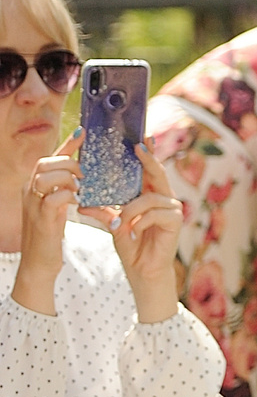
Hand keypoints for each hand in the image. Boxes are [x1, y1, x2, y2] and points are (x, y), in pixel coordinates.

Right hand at [13, 141, 77, 310]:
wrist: (38, 264)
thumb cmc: (51, 235)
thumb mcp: (57, 208)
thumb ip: (66, 190)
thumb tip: (84, 175)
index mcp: (33, 187)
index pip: (49, 159)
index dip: (67, 145)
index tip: (84, 132)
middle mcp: (29, 193)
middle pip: (45, 163)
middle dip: (69, 162)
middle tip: (88, 172)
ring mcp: (32, 205)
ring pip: (47, 177)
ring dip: (69, 178)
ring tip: (84, 186)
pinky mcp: (41, 219)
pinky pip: (54, 198)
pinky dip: (70, 196)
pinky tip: (81, 201)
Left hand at [88, 142, 182, 323]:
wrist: (143, 271)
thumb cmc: (132, 246)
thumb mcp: (114, 225)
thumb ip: (105, 211)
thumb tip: (83, 203)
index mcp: (151, 196)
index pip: (149, 171)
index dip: (147, 154)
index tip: (140, 139)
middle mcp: (164, 199)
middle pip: (157, 174)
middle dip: (147, 160)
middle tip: (137, 147)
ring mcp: (172, 210)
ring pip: (149, 198)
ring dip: (130, 210)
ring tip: (118, 225)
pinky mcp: (175, 222)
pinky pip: (154, 214)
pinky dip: (138, 222)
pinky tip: (131, 232)